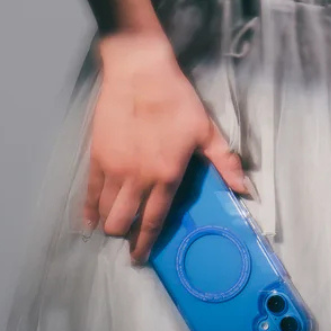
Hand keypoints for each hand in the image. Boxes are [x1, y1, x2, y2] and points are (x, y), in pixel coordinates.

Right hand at [84, 32, 248, 263]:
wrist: (140, 73)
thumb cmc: (175, 99)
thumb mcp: (206, 129)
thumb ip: (224, 161)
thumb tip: (244, 188)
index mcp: (166, 175)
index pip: (154, 220)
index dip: (146, 243)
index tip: (141, 257)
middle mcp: (138, 179)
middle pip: (123, 222)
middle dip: (125, 236)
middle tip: (128, 239)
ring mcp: (114, 169)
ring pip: (105, 211)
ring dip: (108, 223)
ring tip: (112, 227)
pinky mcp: (97, 156)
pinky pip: (89, 192)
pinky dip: (87, 209)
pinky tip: (87, 219)